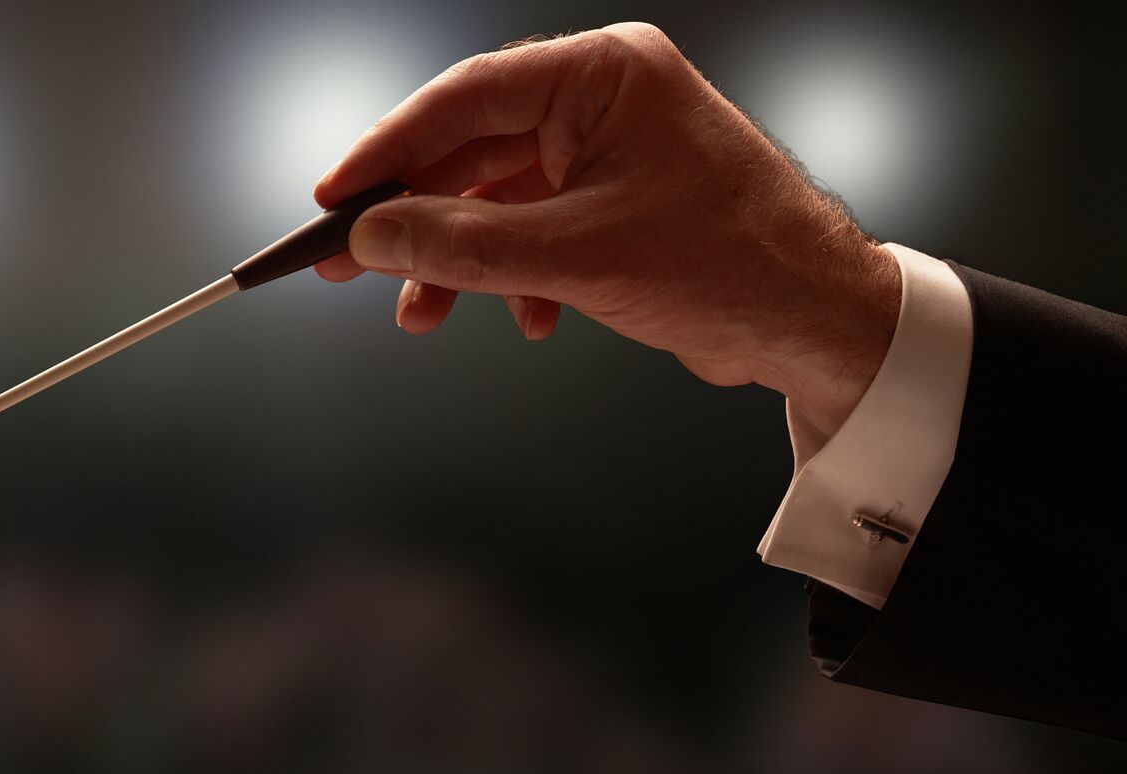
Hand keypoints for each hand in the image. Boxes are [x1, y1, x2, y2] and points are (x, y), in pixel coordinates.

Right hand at [316, 24, 899, 443]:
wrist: (817, 320)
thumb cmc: (731, 263)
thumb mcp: (576, 255)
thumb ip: (463, 244)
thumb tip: (373, 232)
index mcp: (601, 76)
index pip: (463, 98)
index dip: (387, 149)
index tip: (333, 198)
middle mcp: (601, 101)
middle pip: (469, 150)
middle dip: (414, 217)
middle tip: (347, 260)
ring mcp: (607, 152)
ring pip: (494, 200)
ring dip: (457, 261)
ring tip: (422, 314)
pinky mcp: (614, 202)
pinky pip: (530, 231)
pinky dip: (512, 278)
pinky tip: (528, 319)